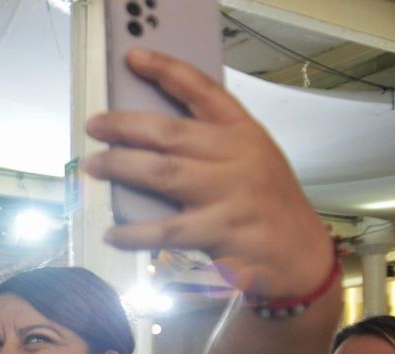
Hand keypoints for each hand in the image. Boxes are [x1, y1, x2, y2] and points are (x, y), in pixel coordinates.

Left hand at [84, 48, 332, 299]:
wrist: (301, 254)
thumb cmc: (263, 202)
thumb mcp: (249, 157)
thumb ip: (207, 143)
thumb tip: (141, 136)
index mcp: (242, 133)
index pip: (203, 91)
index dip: (166, 71)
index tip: (133, 58)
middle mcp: (237, 159)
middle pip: (171, 134)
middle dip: (125, 127)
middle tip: (93, 126)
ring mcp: (230, 197)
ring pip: (165, 176)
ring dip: (122, 169)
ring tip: (92, 169)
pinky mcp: (223, 235)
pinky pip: (170, 233)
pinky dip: (137, 235)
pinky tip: (113, 234)